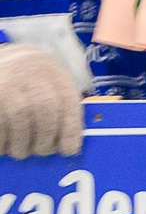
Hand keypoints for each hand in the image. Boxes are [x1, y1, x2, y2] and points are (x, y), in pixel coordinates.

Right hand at [0, 43, 82, 159]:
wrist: (5, 61)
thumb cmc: (33, 82)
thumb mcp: (53, 86)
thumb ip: (61, 110)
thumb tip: (67, 146)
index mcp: (56, 75)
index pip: (68, 102)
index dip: (70, 129)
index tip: (69, 150)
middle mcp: (34, 75)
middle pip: (45, 107)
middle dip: (45, 136)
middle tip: (40, 151)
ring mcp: (9, 82)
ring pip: (20, 114)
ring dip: (21, 141)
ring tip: (20, 151)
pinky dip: (2, 139)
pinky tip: (3, 146)